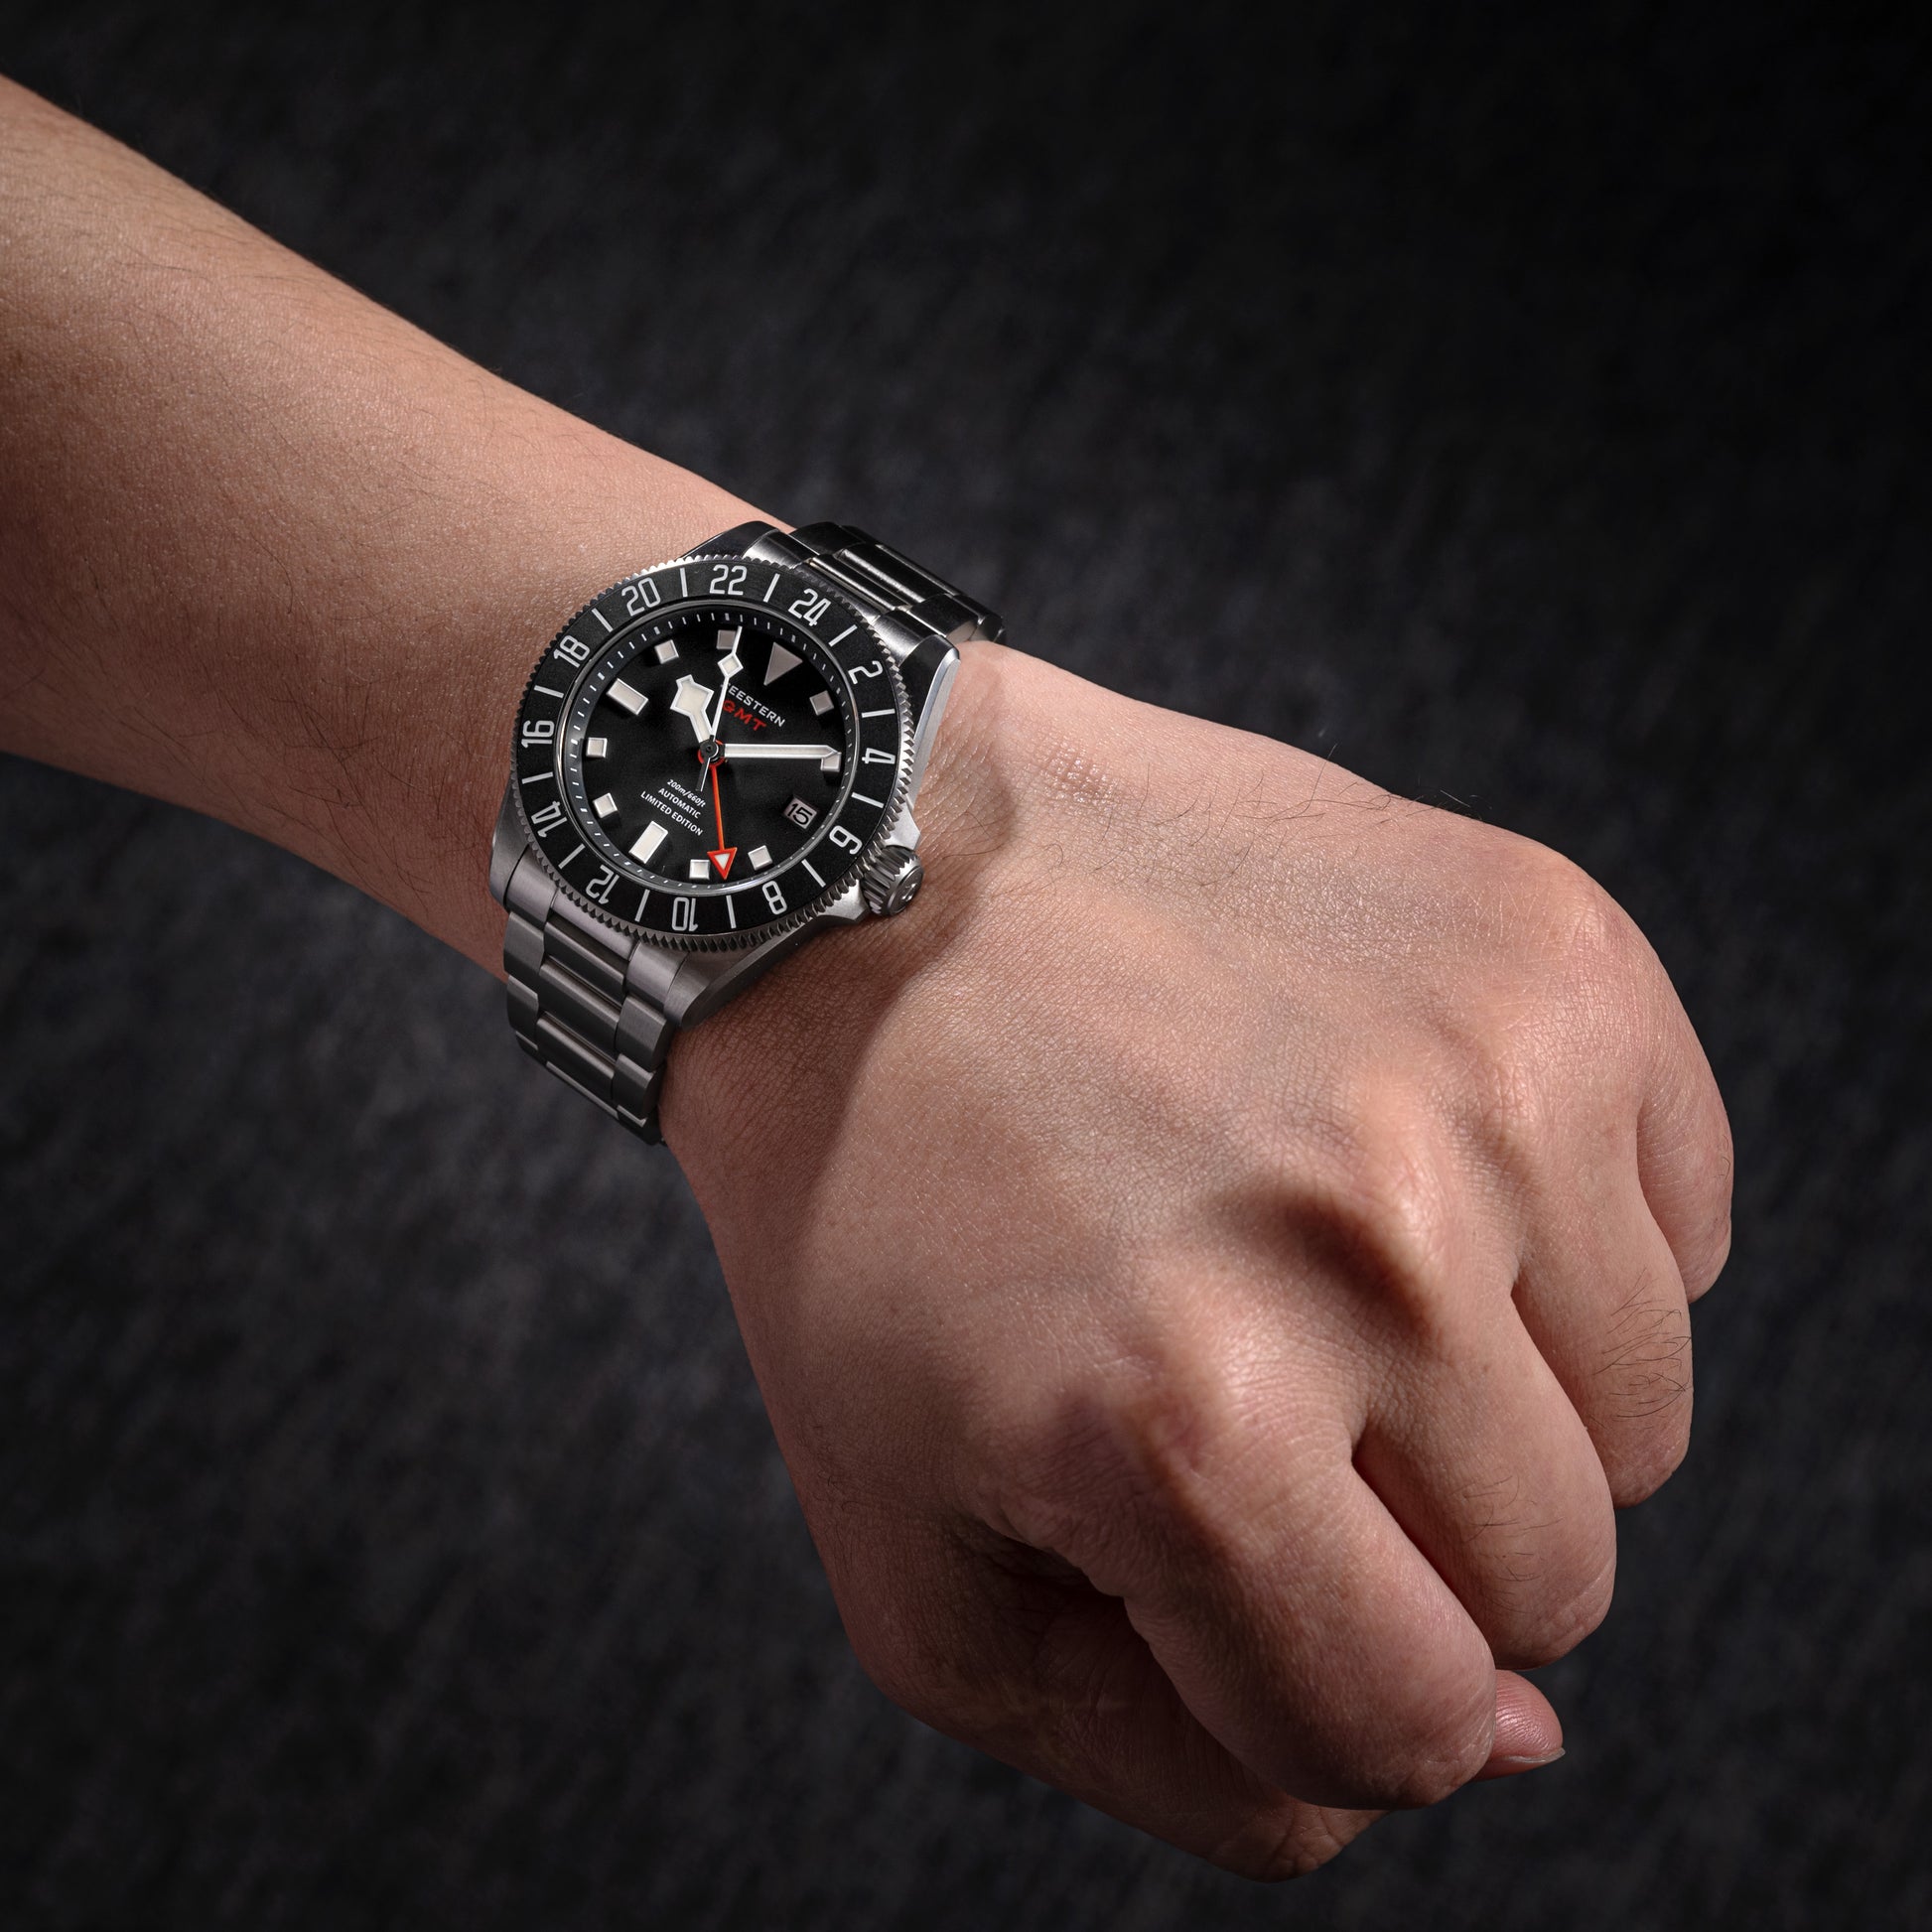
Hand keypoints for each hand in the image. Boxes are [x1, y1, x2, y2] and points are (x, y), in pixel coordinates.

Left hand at [669, 642, 1731, 1878]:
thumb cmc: (873, 1220)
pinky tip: (1392, 1147)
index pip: (1401, 1720)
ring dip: (1494, 1385)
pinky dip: (1563, 1231)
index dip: (1314, 1675)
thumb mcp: (925, 1566)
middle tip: (1249, 1367)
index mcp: (1183, 1427)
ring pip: (1636, 1416)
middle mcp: (1361, 1245)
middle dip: (1404, 1530)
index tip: (1226, 1551)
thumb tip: (1500, 1739)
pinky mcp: (1548, 952)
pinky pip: (1684, 1222)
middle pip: (1552, 1578)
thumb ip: (1197, 1759)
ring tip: (1311, 1250)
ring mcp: (1478, 1077)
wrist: (876, 883)